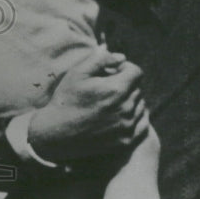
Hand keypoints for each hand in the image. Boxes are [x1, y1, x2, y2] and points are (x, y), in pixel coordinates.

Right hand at [27, 45, 146, 162]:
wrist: (56, 135)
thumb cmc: (66, 100)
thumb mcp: (78, 73)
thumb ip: (101, 59)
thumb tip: (122, 58)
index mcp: (116, 89)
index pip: (136, 72)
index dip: (125, 69)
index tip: (112, 73)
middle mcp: (126, 108)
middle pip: (138, 88)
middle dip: (125, 85)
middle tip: (107, 90)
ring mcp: (128, 126)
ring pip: (141, 105)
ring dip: (130, 101)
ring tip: (110, 104)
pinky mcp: (127, 141)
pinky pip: (143, 123)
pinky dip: (135, 118)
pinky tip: (119, 116)